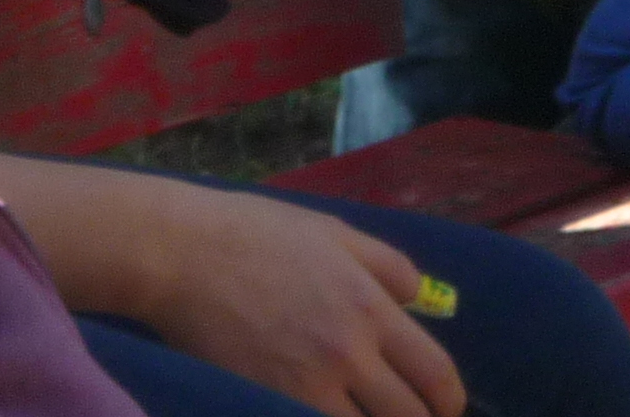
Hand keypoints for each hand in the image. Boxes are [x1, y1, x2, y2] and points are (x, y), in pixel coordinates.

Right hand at [135, 187, 465, 416]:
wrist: (180, 253)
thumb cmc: (255, 234)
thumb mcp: (332, 231)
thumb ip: (387, 265)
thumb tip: (423, 299)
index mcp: (370, 306)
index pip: (437, 376)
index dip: (449, 401)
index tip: (442, 406)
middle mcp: (348, 354)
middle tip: (404, 414)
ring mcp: (307, 387)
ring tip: (361, 413)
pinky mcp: (269, 403)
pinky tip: (324, 414)